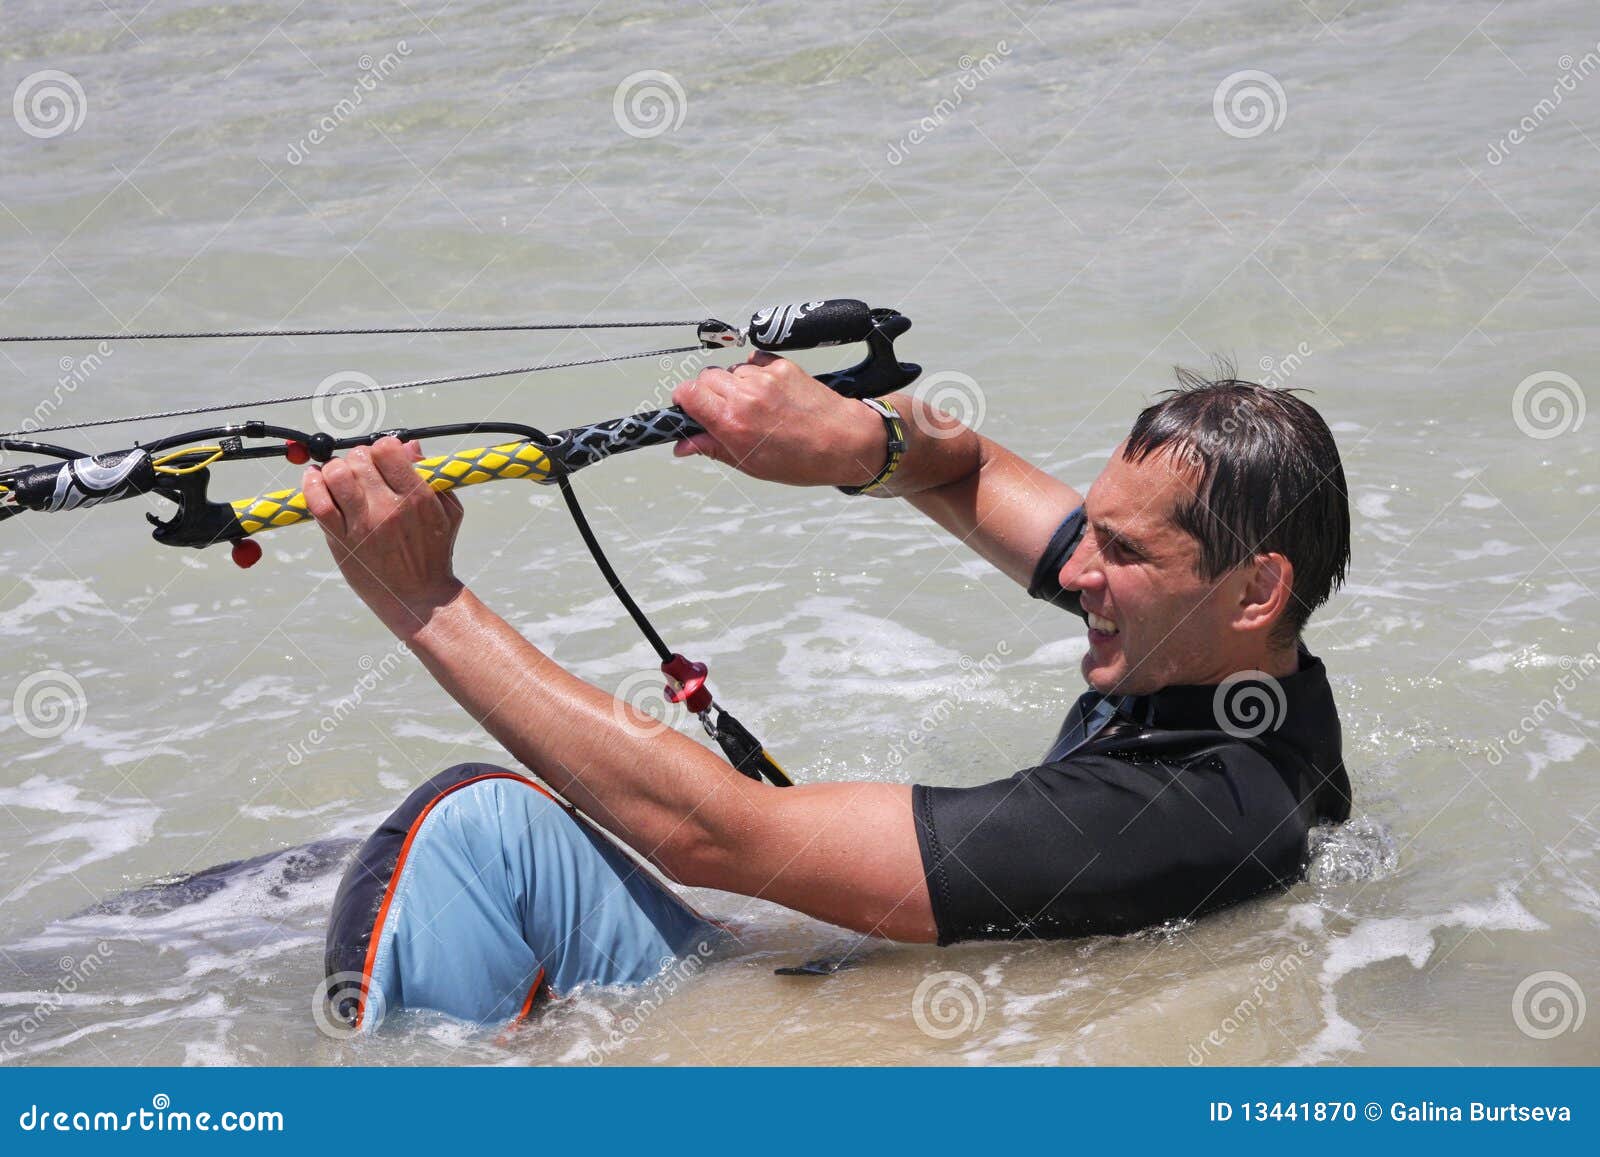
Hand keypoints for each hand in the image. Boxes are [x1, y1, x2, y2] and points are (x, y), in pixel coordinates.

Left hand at [302, 436, 465, 637]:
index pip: (387, 449)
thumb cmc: (435, 553)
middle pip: (359, 459)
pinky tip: (315, 479)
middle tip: (362, 471)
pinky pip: (317, 503)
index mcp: (417, 498)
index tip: (383, 458)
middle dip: (359, 458)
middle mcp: (388, 509)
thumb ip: (431, 475)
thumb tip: (409, 445)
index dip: (382, 447)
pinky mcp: (341, 541)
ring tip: (341, 477)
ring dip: (335, 468)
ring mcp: (362, 526)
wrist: (419, 598)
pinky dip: (311, 485)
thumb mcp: (448, 512)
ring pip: (335, 475)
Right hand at [671, 351, 886, 486]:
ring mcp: (765, 377)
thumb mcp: (750, 463)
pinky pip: (754, 362)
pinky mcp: (782, 365)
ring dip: (733, 385)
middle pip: (705, 378)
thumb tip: (682, 445)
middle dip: (707, 393)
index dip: (683, 399)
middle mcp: (746, 395)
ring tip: (754, 407)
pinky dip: (755, 374)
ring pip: (730, 371)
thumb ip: (712, 447)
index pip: (687, 393)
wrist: (844, 442)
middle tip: (723, 412)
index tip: (688, 408)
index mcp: (733, 422)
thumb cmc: (801, 460)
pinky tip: (769, 394)